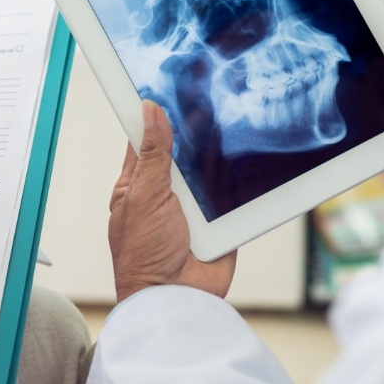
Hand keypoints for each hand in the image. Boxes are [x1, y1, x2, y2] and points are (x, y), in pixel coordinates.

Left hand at [108, 100, 236, 302]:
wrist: (177, 299)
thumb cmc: (143, 256)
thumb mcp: (143, 195)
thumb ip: (152, 154)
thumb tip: (150, 110)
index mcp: (137, 182)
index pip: (145, 137)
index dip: (154, 114)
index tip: (167, 85)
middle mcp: (166, 190)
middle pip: (182, 149)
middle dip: (194, 131)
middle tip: (208, 96)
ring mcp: (192, 204)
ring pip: (207, 168)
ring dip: (216, 156)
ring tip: (230, 120)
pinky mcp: (216, 218)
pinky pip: (229, 192)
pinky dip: (235, 180)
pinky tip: (245, 156)